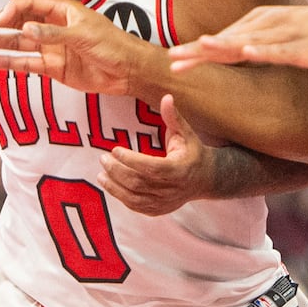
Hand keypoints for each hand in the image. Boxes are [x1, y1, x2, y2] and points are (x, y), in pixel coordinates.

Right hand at [0, 0, 141, 95]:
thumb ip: (53, 34)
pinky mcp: (54, 68)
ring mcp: (51, 48)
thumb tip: (25, 30)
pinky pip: (27, 64)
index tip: (2, 20)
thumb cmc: (113, 44)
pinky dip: (9, 63)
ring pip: (17, 43)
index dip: (13, 9)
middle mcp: (53, 27)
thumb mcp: (84, 35)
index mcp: (62, 11)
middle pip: (17, 21)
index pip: (29, 4)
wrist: (129, 71)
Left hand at [98, 95, 210, 215]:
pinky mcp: (159, 210)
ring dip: (114, 187)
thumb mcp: (186, 133)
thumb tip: (166, 96)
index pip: (152, 167)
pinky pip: (136, 206)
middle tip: (103, 158)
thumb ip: (173, 117)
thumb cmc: (193, 152)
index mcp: (179, 169)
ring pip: (134, 198)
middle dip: (117, 171)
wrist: (206, 179)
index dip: (131, 160)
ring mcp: (165, 202)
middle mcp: (172, 189)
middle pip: (139, 183)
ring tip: (101, 174)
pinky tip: (110, 185)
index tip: (115, 149)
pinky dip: (121, 197)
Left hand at [169, 3, 307, 72]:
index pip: (222, 39)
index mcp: (259, 24)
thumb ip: (254, 44)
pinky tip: (247, 53)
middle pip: (228, 40)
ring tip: (200, 49)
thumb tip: (229, 53)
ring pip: (250, 42)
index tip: (172, 60)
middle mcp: (268, 26)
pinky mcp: (306, 46)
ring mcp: (287, 34)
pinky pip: (282, 50)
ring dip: (225, 46)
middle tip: (173, 59)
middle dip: (200, 51)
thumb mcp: (278, 36)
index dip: (197, 51)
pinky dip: (264, 51)